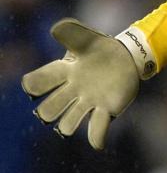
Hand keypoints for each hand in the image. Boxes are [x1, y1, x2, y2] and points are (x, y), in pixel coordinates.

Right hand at [22, 18, 139, 149]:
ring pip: (68, 124)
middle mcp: (72, 91)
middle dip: (49, 110)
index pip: (40, 82)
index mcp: (64, 72)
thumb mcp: (87, 38)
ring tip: (79, 113)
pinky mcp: (106, 109)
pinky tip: (98, 143)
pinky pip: (97, 128)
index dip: (34, 85)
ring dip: (69, 124)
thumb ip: (71, 34)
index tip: (33, 85)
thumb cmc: (101, 48)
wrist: (127, 56)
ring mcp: (88, 102)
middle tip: (60, 100)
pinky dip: (96, 137)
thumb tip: (56, 28)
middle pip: (49, 109)